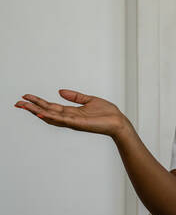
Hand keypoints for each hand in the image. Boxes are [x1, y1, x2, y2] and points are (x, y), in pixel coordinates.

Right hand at [15, 90, 129, 137]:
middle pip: (47, 111)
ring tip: (25, 106)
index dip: (38, 101)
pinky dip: (51, 116)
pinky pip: (62, 120)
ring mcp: (73, 121)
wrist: (118, 122)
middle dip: (32, 107)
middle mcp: (69, 117)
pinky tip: (41, 113)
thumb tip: (60, 91)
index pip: (51, 106)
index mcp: (71, 112)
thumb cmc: (107, 114)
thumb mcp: (89, 100)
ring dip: (37, 110)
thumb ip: (75, 96)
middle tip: (18, 102)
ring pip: (51, 115)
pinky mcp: (78, 123)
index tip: (26, 96)